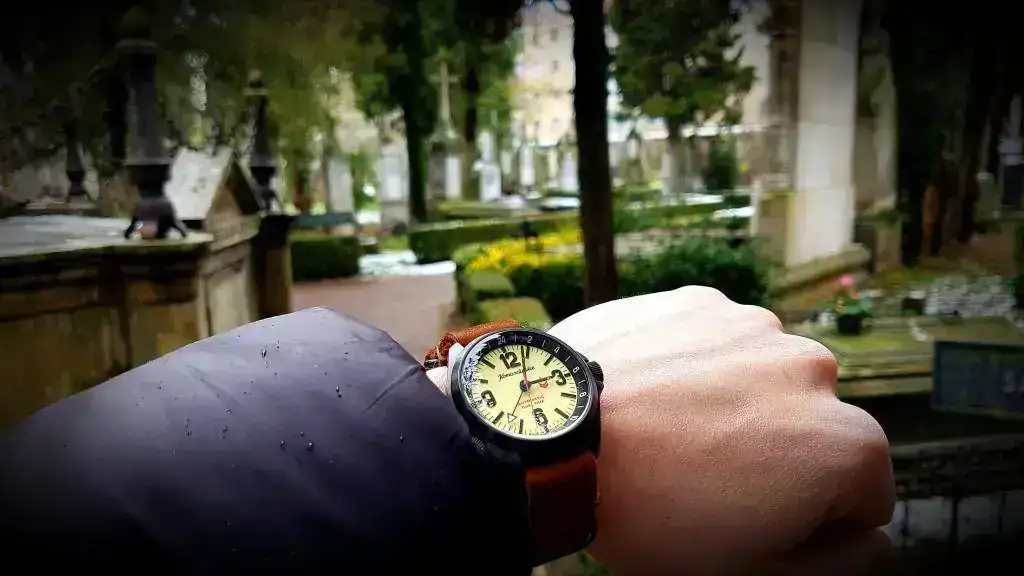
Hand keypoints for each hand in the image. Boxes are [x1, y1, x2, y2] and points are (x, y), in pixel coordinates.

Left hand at [548, 286, 894, 575]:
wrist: (550, 436)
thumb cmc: (650, 513)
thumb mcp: (752, 569)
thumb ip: (838, 561)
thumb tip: (872, 538)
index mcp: (844, 445)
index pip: (864, 497)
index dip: (813, 522)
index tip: (752, 522)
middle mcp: (814, 371)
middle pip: (815, 429)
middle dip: (779, 455)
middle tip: (705, 479)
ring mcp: (754, 326)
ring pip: (765, 379)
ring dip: (738, 404)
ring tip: (671, 434)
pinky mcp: (701, 302)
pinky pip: (718, 342)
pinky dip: (698, 365)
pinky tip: (652, 393)